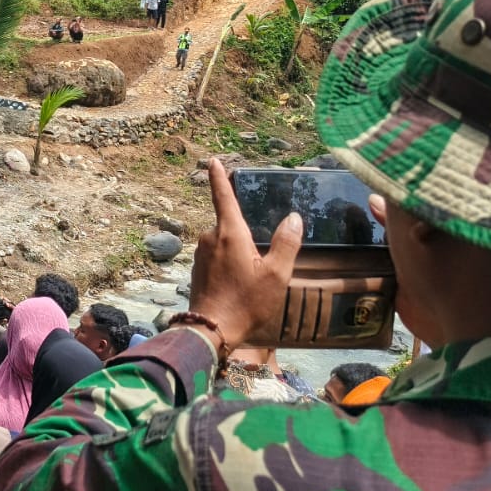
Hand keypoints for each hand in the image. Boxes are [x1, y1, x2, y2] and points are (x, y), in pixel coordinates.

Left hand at [190, 159, 302, 347]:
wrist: (211, 329)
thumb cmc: (246, 302)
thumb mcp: (276, 274)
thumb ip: (286, 244)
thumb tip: (293, 218)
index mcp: (229, 233)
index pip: (224, 197)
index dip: (219, 177)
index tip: (212, 161)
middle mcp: (210, 238)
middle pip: (230, 222)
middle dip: (245, 231)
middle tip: (262, 258)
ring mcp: (201, 254)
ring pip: (225, 242)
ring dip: (239, 250)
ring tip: (254, 277)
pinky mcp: (198, 268)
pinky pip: (218, 256)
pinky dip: (231, 262)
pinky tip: (241, 282)